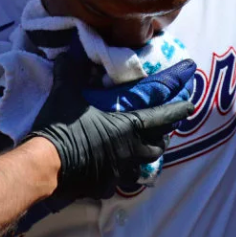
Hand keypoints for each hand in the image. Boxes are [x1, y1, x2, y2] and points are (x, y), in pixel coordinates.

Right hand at [28, 44, 195, 198]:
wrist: (45, 166)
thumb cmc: (62, 127)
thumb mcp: (67, 93)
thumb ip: (73, 70)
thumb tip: (72, 48)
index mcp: (128, 127)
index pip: (163, 116)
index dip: (179, 109)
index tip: (191, 103)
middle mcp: (130, 151)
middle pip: (158, 144)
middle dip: (163, 135)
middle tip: (161, 127)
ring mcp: (118, 172)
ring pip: (143, 166)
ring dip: (145, 155)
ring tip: (140, 148)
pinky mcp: (104, 187)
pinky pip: (120, 181)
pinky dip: (121, 173)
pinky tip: (113, 170)